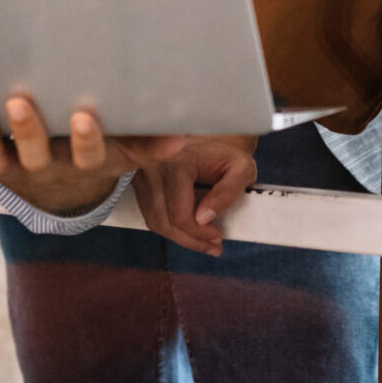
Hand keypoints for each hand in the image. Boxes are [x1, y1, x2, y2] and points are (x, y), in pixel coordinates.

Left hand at [0, 96, 139, 217]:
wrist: (61, 195)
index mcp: (80, 163)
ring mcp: (11, 167)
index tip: (86, 117)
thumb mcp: (124, 154)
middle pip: (33, 155)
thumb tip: (182, 138)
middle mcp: (42, 168)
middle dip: (27, 130)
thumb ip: (147, 144)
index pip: (86, 154)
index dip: (85, 140)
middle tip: (20, 103)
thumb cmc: (93, 157)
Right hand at [133, 136, 260, 255]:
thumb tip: (204, 218)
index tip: (217, 238)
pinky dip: (169, 226)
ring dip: (178, 237)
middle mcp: (153, 167)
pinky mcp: (140, 181)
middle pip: (163, 221)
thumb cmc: (226, 154)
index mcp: (177, 162)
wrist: (210, 135)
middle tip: (212, 247)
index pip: (179, 214)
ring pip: (155, 220)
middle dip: (189, 240)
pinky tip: (188, 230)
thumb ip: (229, 192)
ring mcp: (143, 175)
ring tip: (202, 242)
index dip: (198, 234)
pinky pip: (150, 213)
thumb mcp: (241, 168)